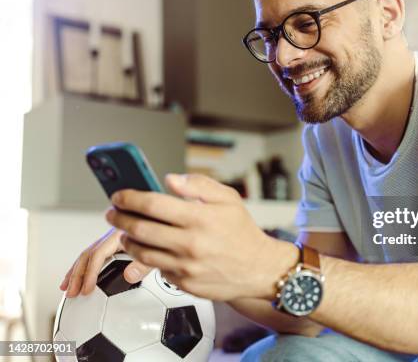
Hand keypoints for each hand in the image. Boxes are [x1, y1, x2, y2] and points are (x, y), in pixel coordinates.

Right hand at [59, 227, 151, 296]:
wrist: (161, 219)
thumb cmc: (159, 233)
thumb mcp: (155, 249)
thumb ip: (144, 263)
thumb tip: (128, 276)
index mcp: (120, 235)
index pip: (98, 254)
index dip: (91, 272)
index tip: (87, 289)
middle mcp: (112, 235)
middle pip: (88, 254)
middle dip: (77, 275)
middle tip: (73, 293)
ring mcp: (109, 239)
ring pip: (87, 254)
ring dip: (75, 272)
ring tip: (67, 288)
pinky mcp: (111, 243)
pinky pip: (92, 255)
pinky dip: (82, 267)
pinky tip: (76, 276)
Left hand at [107, 173, 297, 300]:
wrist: (258, 268)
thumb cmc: (242, 231)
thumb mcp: (228, 199)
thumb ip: (198, 185)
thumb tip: (170, 179)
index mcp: (199, 218)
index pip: (152, 204)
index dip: (129, 198)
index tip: (119, 196)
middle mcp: (190, 243)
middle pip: (139, 229)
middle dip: (119, 218)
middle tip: (113, 213)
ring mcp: (186, 266)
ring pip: (142, 252)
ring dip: (128, 240)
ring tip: (127, 232)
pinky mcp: (184, 283)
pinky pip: (157, 269)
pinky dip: (149, 258)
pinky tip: (151, 249)